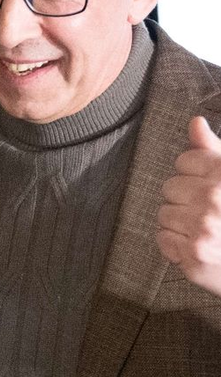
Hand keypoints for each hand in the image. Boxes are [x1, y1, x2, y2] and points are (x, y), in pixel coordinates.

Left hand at [157, 116, 220, 296]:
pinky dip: (176, 244)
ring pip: (164, 213)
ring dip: (180, 222)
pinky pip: (162, 237)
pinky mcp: (193, 253)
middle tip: (209, 212)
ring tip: (205, 229)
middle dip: (185, 198)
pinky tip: (198, 245)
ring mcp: (203, 227)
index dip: (194, 174)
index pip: (184, 160)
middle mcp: (215, 198)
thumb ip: (212, 150)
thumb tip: (195, 122)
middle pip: (170, 186)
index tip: (210, 186)